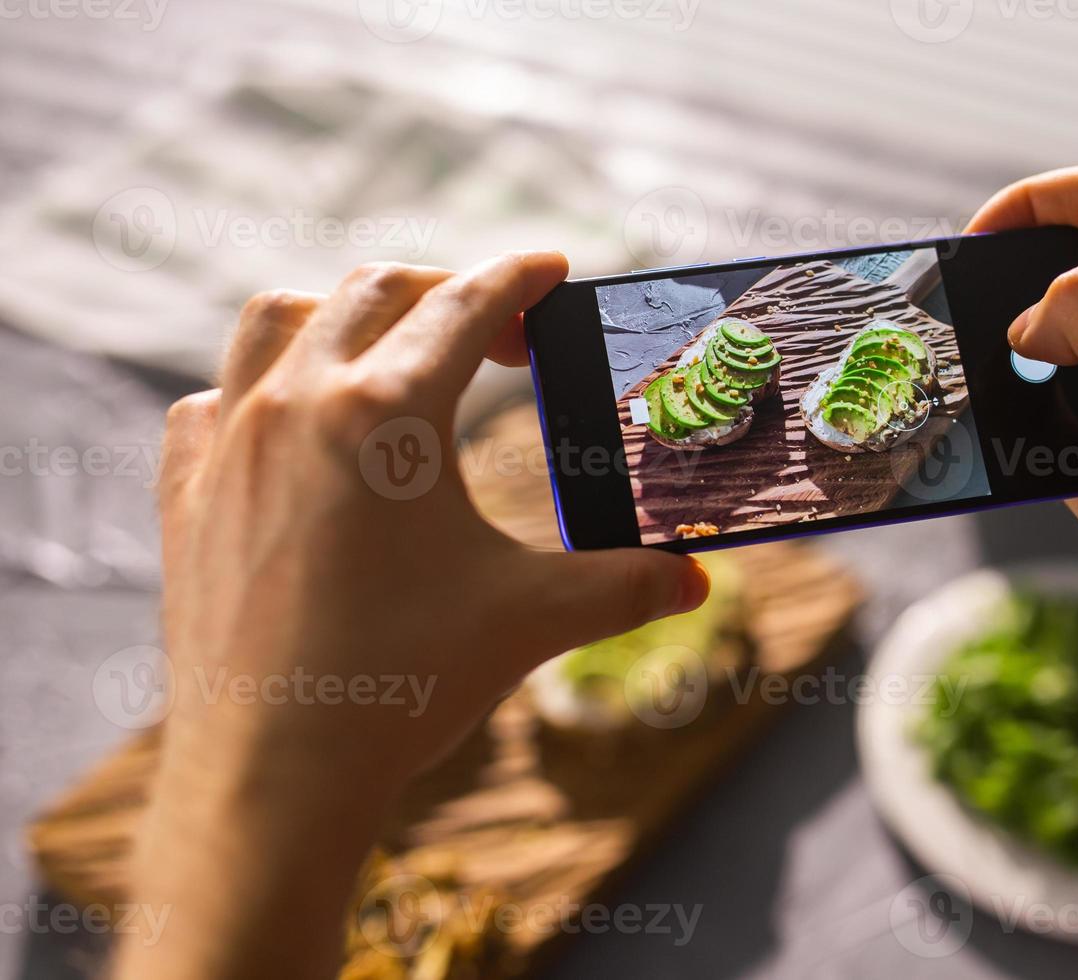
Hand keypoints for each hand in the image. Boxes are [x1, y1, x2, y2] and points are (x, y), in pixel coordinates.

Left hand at [118, 253, 707, 979]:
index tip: (551, 268)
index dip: (518, 277)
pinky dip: (260, 387)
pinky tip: (294, 427)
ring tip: (389, 352)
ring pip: (275, 321)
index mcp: (388, 412)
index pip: (466, 304)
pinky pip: (212, 399)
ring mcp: (228, 442)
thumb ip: (625, 585)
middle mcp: (298, 402)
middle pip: (374, 291)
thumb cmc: (404, 682)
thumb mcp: (532, 618)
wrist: (272, 773)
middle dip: (445, 289)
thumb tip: (696, 580)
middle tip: (498, 334)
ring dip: (341, 314)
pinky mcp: (185, 491)